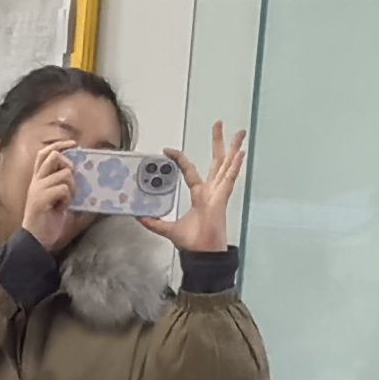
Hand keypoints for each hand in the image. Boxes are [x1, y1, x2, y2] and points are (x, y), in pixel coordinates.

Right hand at [15, 139, 93, 255]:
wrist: (36, 241)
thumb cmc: (49, 223)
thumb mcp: (62, 202)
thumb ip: (70, 189)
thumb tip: (92, 181)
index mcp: (39, 180)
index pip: (45, 153)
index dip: (59, 145)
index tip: (73, 145)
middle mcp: (37, 181)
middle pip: (53, 156)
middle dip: (68, 163)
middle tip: (72, 176)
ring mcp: (38, 189)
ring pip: (64, 174)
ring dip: (71, 186)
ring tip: (67, 200)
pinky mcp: (41, 199)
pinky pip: (62, 188)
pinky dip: (68, 197)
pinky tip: (62, 207)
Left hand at [149, 124, 249, 256]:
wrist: (202, 256)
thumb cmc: (192, 244)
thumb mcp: (167, 229)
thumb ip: (153, 222)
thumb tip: (138, 215)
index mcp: (200, 195)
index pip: (191, 171)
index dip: (180, 160)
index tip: (168, 151)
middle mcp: (211, 191)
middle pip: (216, 161)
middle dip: (218, 143)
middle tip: (219, 124)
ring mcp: (219, 194)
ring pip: (227, 166)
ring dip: (233, 149)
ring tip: (239, 133)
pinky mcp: (222, 199)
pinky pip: (230, 179)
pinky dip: (235, 166)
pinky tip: (240, 153)